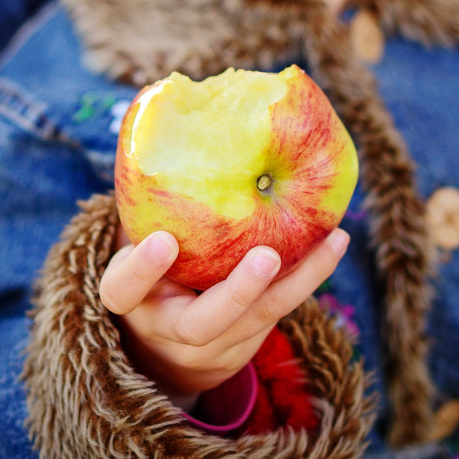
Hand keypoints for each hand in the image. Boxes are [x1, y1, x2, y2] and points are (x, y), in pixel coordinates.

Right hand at [99, 226, 350, 410]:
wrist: (162, 343)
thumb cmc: (148, 264)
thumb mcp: (134, 239)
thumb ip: (148, 202)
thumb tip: (169, 112)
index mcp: (131, 300)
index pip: (124, 290)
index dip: (141, 270)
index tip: (163, 241)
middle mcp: (169, 330)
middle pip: (201, 324)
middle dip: (238, 292)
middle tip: (266, 257)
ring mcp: (211, 346)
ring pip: (255, 320)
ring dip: (296, 281)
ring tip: (330, 240)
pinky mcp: (245, 345)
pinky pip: (280, 311)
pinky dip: (308, 277)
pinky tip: (334, 242)